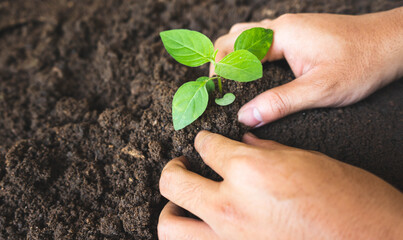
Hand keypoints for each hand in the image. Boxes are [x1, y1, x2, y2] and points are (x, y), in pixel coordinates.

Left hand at [158, 131, 402, 238]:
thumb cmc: (349, 198)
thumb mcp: (305, 160)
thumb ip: (263, 151)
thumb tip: (243, 143)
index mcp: (249, 171)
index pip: (206, 146)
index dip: (205, 140)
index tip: (207, 142)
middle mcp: (231, 205)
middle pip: (173, 182)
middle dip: (173, 168)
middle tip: (181, 164)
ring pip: (170, 226)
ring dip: (169, 209)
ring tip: (181, 200)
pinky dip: (191, 235)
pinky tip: (202, 226)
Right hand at [210, 8, 402, 127]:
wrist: (393, 44)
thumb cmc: (362, 62)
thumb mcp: (319, 89)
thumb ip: (279, 103)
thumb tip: (245, 117)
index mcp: (281, 35)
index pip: (232, 48)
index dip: (218, 70)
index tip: (214, 92)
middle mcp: (281, 26)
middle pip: (233, 38)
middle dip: (220, 62)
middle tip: (219, 89)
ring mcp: (290, 27)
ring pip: (247, 37)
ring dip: (234, 57)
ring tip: (232, 83)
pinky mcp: (298, 34)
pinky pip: (263, 40)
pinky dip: (250, 55)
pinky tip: (254, 74)